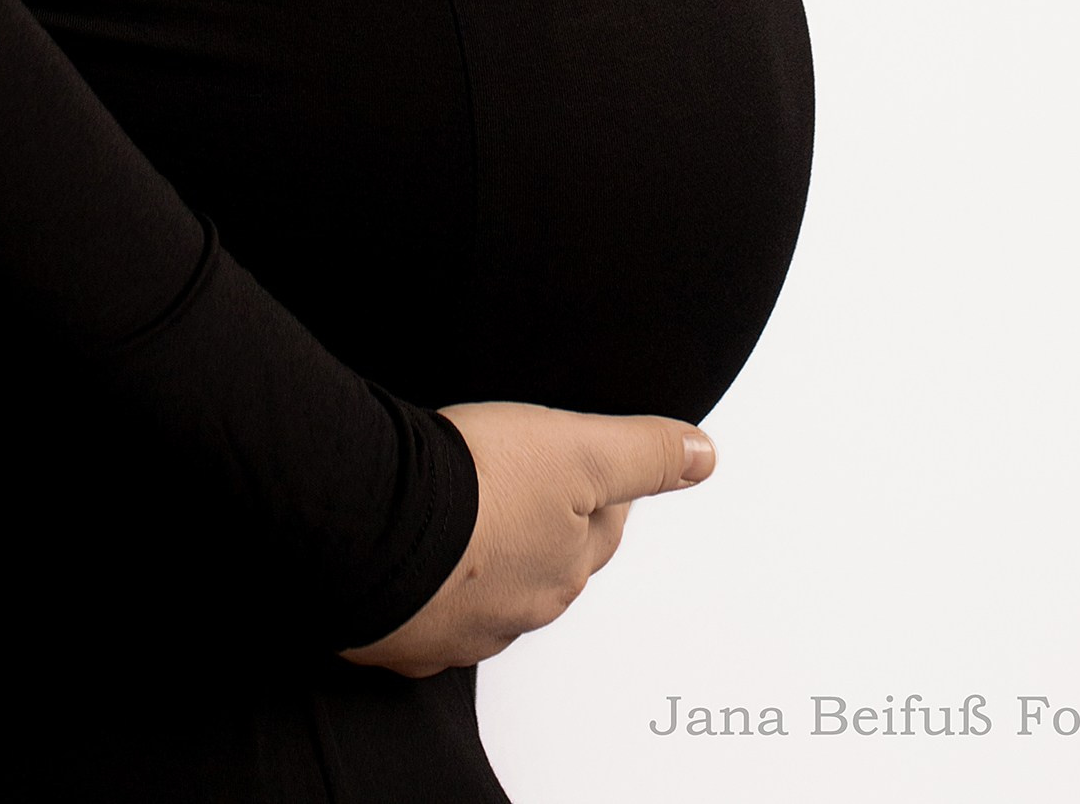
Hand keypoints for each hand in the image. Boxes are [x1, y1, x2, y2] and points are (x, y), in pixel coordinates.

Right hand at [338, 400, 714, 676]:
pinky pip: (422, 609)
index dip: (595, 484)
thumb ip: (645, 454)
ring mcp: (456, 627)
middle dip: (538, 526)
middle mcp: (517, 610)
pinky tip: (413, 552)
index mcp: (564, 569)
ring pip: (483, 590)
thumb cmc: (473, 487)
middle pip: (544, 563)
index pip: (601, 527)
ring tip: (461, 512)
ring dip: (480, 556)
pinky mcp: (399, 631)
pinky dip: (424, 582)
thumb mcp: (580, 448)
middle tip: (518, 481)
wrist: (374, 524)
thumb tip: (704, 457)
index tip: (581, 458)